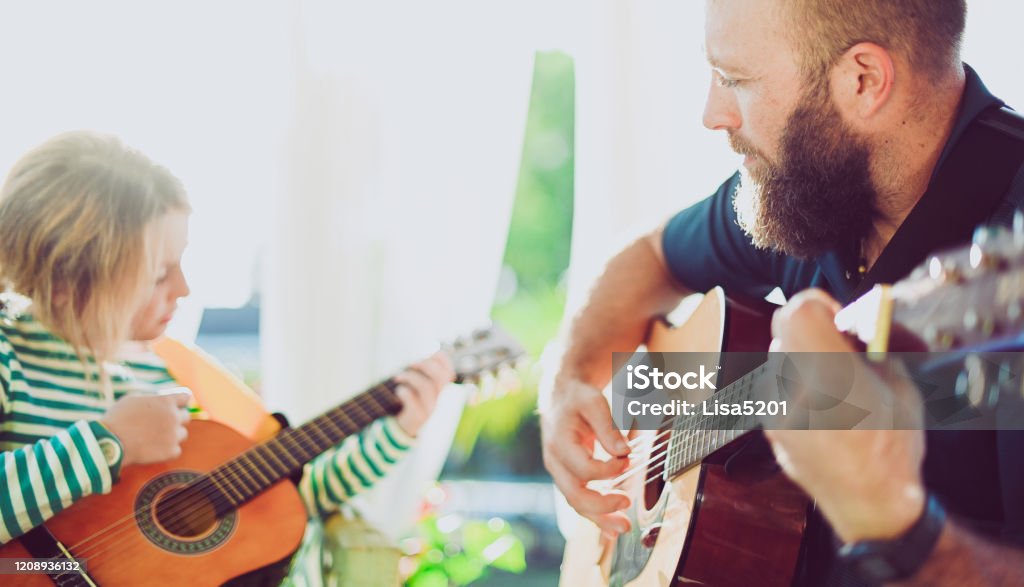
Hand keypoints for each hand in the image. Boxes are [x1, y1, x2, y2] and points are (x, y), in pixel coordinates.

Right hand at [100, 390, 191, 465]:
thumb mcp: (133, 399)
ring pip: (182, 434)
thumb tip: (160, 399)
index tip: (174, 406)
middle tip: (160, 424)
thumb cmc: (117, 419)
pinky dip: (168, 451)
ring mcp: (174, 434)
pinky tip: (155, 449)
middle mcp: (173, 416)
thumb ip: (152, 398)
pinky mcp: (171, 451)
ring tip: (154, 438)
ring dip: (172, 435)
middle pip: (186, 416)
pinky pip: (176, 450)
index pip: (185, 397)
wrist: (109, 443)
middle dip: (175, 419)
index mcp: (166, 401)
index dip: (179, 402)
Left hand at [393, 352, 454, 436]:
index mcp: (438, 388)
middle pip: (441, 378)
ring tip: (398, 377)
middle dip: (425, 365)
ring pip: (426, 387)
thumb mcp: (415, 386)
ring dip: (410, 377)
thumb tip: (420, 355)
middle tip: (410, 364)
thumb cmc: (408, 401)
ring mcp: (429, 408)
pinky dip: (404, 391)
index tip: (427, 354)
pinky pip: (413, 400)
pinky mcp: (418, 416)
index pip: (448, 372)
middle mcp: (437, 397)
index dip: (441, 360)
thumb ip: (419, 372)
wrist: (403, 427)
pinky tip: (398, 390)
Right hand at [541, 377, 631, 536]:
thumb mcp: (593, 402)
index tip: (627, 461)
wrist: (561, 396)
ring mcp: (560, 472)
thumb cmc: (578, 398)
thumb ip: (607, 427)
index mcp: (559, 442)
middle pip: (575, 494)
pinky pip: (580, 501)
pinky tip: (612, 527)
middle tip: (627, 504)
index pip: (583, 468)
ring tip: (623, 527)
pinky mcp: (569, 477)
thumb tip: (624, 452)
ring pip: (577, 503)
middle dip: (601, 506)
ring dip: (600, 518)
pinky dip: (596, 516)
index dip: (608, 470)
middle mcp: (556, 462)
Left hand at [766, 290, 925, 541]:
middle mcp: (792, 385)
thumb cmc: (892, 445)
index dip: (819, 304)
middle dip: (811, 331)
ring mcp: (773, 407)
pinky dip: (794, 387)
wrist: (870, 502)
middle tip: (839, 347)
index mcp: (829, 369)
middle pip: (785, 331)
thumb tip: (858, 323)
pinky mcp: (767, 425)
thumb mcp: (899, 383)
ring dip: (801, 359)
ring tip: (832, 382)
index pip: (798, 309)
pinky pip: (775, 389)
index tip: (836, 316)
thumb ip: (871, 346)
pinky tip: (820, 407)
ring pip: (777, 359)